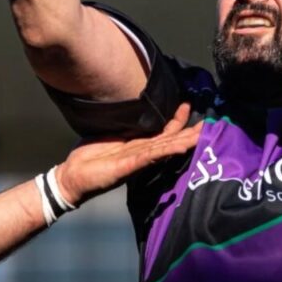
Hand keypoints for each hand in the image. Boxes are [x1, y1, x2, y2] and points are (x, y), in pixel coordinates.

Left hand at [55, 103, 199, 205]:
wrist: (72, 177)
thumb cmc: (89, 157)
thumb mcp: (109, 134)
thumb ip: (122, 124)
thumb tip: (130, 105)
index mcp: (138, 145)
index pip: (163, 132)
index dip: (176, 119)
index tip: (187, 103)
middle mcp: (142, 153)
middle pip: (170, 141)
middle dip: (189, 132)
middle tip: (209, 123)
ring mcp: (137, 161)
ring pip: (165, 149)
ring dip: (184, 141)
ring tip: (201, 134)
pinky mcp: (128, 167)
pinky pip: (150, 157)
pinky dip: (166, 151)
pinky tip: (179, 146)